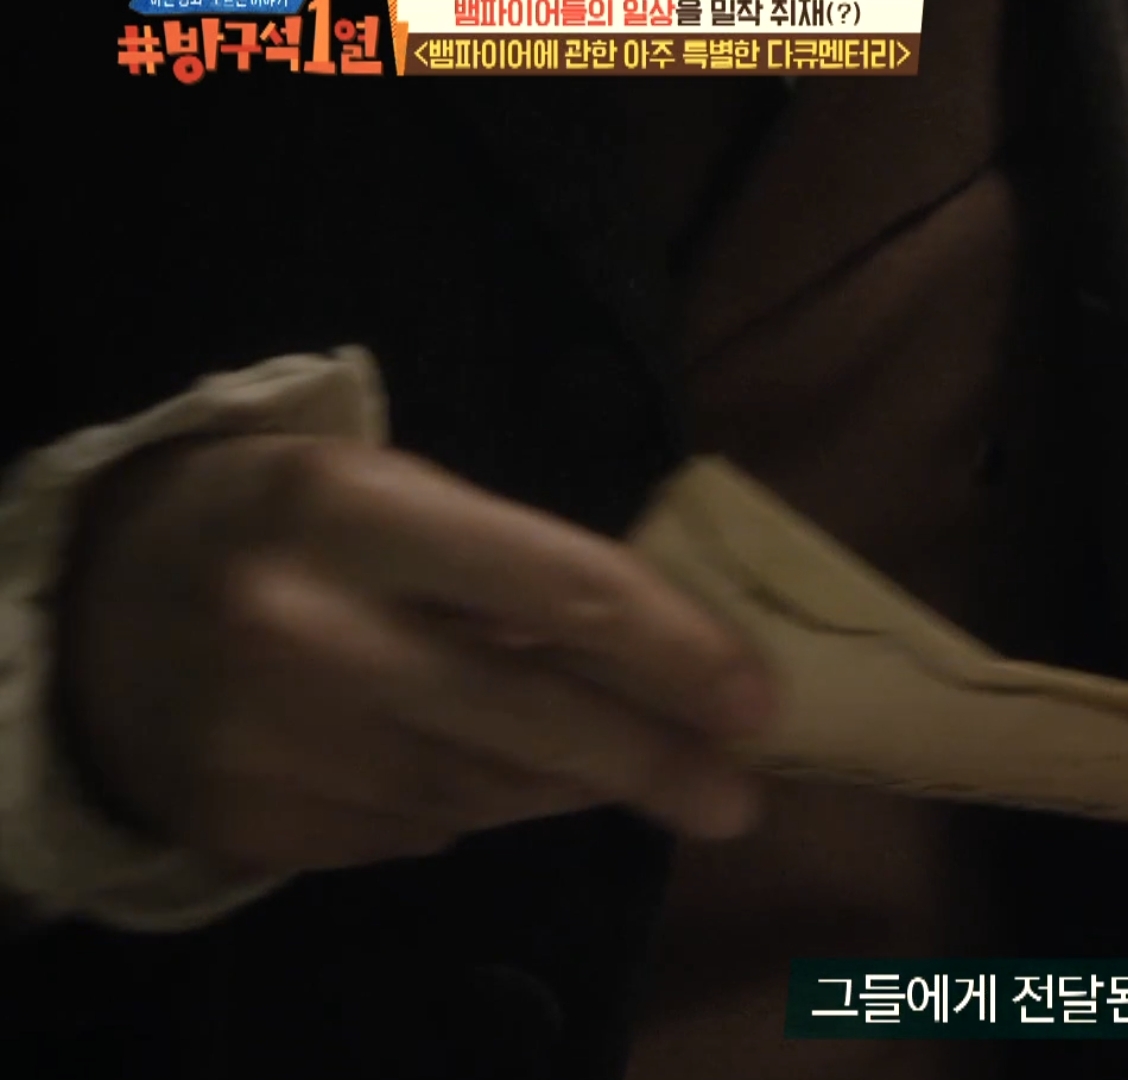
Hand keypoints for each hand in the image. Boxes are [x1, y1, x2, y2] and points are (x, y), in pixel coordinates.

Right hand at [55, 435, 776, 874]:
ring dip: (574, 787)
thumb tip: (660, 654)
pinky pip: (413, 832)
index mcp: (353, 510)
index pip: (563, 587)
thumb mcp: (380, 493)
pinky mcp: (252, 823)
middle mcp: (313, 630)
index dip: (677, 649)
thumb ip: (507, 563)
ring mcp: (276, 740)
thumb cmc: (274, 526)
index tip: (756, 700)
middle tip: (738, 799)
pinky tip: (488, 778)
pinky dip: (470, 808)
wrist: (82, 609)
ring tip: (630, 775)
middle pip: (536, 717)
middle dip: (655, 763)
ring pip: (485, 790)